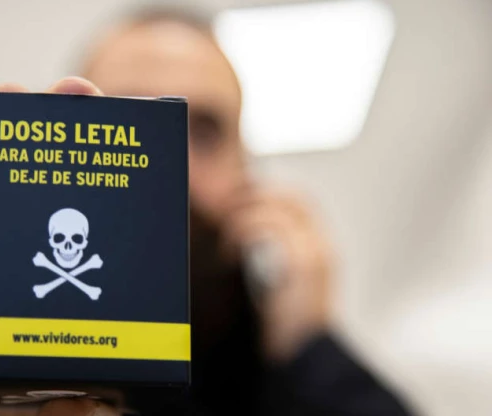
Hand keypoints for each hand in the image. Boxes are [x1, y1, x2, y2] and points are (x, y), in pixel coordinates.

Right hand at [0, 77, 117, 415]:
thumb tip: (107, 405)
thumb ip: (72, 403)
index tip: (134, 146)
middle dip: (58, 131)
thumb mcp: (36, 407)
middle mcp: (8, 250)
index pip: (87, 219)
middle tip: (79, 96)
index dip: (108, 179)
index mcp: (47, 280)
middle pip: (37, 177)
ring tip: (16, 97)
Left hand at [219, 184, 333, 361]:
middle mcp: (324, 245)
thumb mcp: (283, 288)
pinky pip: (270, 226)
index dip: (272, 193)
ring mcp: (317, 252)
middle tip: (229, 202)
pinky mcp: (303, 263)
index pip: (301, 202)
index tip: (244, 196)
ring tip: (226, 232)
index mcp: (321, 250)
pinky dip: (243, 231)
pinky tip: (228, 252)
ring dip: (246, 212)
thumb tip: (247, 243)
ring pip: (280, 206)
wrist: (307, 357)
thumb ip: (274, 262)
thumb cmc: (290, 329)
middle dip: (260, 192)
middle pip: (295, 196)